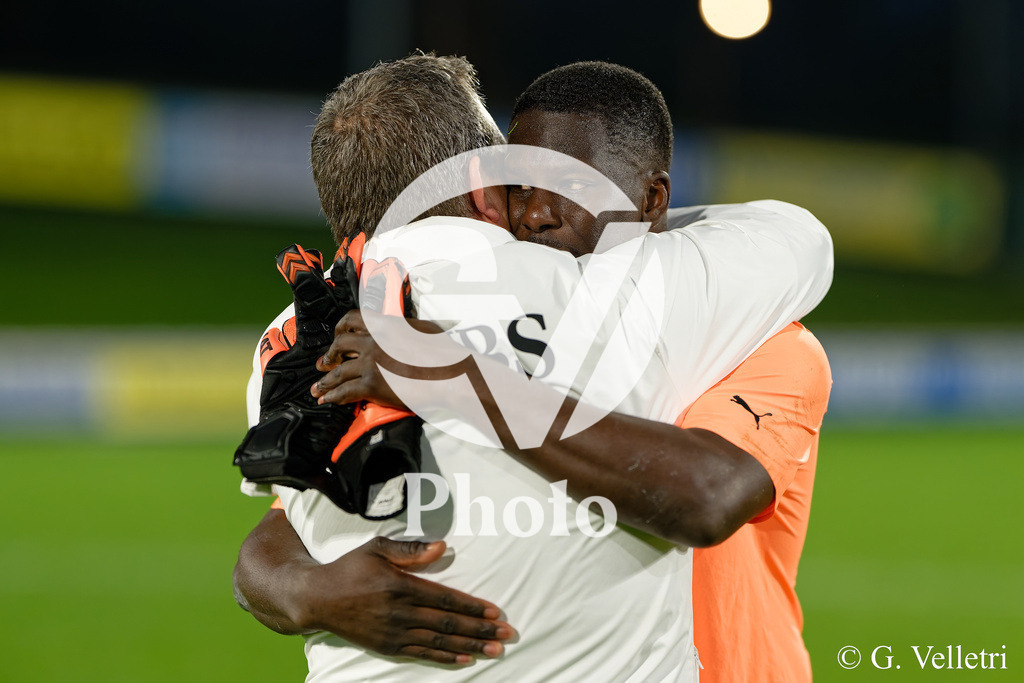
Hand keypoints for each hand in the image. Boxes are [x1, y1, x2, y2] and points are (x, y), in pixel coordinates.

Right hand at [293, 536, 513, 664]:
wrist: (318, 599)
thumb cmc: (350, 568)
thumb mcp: (376, 548)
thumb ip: (409, 548)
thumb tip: (441, 546)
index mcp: (401, 586)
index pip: (446, 598)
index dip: (473, 607)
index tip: (496, 612)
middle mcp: (400, 612)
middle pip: (448, 623)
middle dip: (481, 630)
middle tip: (507, 634)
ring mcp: (394, 632)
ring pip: (440, 641)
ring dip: (470, 647)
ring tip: (494, 650)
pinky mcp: (388, 646)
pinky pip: (422, 653)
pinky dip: (445, 657)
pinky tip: (465, 659)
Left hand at [312, 310, 446, 407]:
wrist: (450, 375)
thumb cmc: (444, 353)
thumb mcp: (423, 329)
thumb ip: (404, 328)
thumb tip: (399, 329)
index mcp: (385, 325)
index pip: (352, 318)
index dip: (341, 327)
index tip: (337, 335)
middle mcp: (373, 341)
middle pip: (339, 345)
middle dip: (329, 355)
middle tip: (323, 363)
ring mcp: (370, 363)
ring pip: (338, 371)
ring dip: (325, 381)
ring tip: (318, 389)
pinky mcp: (372, 385)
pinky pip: (345, 391)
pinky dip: (334, 397)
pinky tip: (328, 401)